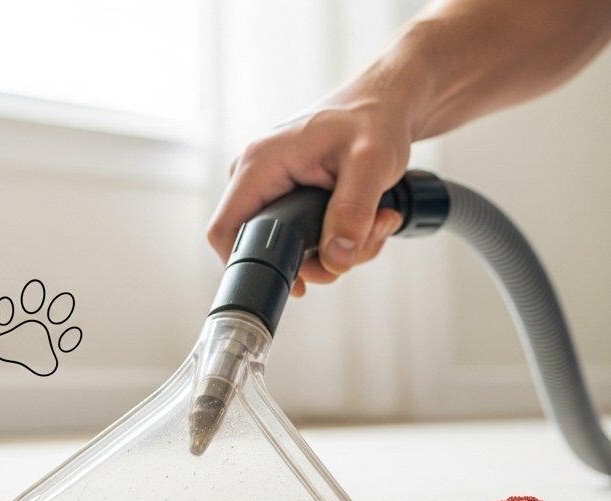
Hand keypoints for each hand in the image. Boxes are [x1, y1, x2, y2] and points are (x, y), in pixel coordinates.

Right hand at [205, 98, 409, 296]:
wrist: (385, 105)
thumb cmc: (373, 120)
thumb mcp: (371, 163)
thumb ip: (353, 211)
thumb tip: (336, 259)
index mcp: (260, 164)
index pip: (225, 230)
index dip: (250, 267)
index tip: (297, 284)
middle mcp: (258, 179)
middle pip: (269, 249)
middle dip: (323, 259)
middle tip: (365, 240)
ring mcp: (275, 190)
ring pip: (297, 250)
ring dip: (344, 250)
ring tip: (377, 220)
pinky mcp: (293, 199)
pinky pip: (310, 239)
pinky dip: (345, 239)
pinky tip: (371, 219)